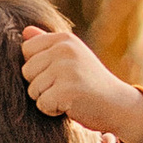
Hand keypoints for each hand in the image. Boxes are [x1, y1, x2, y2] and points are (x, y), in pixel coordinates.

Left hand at [22, 15, 142, 142]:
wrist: (117, 104)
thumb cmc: (90, 82)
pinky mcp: (67, 90)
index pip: (27, 50)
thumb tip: (24, 31)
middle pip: (26, 71)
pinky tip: (70, 106)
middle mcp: (65, 49)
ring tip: (68, 96)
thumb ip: (48, 44)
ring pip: (33, 89)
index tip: (58, 74)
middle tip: (64, 87)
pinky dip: (53, 111)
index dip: (37, 67)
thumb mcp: (72, 57)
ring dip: (47, 99)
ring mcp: (67, 69)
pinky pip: (42, 104)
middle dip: (40, 85)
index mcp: (64, 39)